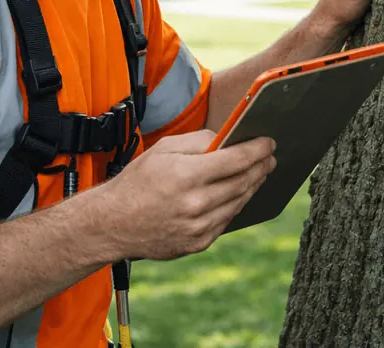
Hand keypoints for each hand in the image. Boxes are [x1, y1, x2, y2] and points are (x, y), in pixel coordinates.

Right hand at [100, 130, 276, 259]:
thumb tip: (226, 139)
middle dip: (261, 167)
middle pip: (242, 182)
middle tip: (270, 157)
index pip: (236, 160)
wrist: (112, 224)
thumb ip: (198, 141)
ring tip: (259, 173)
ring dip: (252, 186)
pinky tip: (238, 194)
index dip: (258, 150)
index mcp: (186, 175)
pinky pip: (226, 221)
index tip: (269, 143)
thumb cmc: (136, 182)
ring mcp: (198, 227)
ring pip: (238, 203)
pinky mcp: (197, 244)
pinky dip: (235, 205)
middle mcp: (195, 204)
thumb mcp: (163, 149)